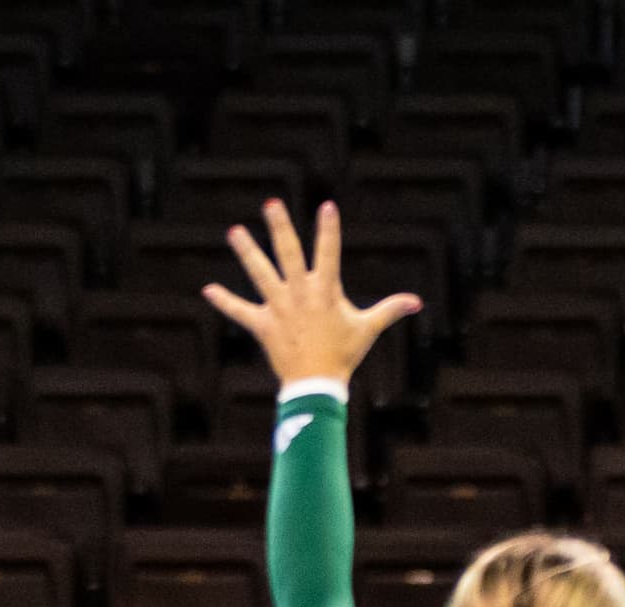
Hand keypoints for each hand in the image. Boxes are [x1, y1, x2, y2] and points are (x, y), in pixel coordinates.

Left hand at [203, 201, 422, 386]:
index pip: (329, 253)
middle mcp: (300, 294)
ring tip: (234, 232)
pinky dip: (225, 301)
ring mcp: (279, 308)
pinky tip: (208, 290)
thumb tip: (417, 302)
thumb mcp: (367, 329)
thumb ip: (390, 310)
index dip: (328, 230)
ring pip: (260, 274)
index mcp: (325, 291)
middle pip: (288, 253)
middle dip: (280, 227)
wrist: (317, 385)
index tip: (326, 206)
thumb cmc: (343, 355)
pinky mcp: (263, 324)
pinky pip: (241, 311)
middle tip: (270, 204)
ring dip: (247, 252)